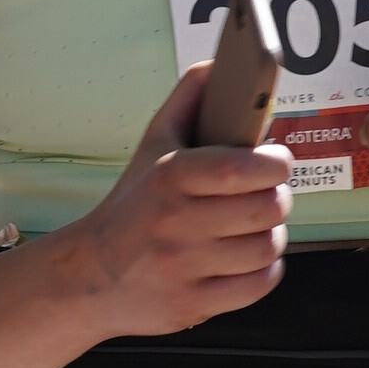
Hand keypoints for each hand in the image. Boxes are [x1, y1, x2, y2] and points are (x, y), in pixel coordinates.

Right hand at [60, 66, 292, 332]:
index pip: (239, 169)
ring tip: (254, 226)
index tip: (277, 160)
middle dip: (278, 196)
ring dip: (271, 234)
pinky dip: (264, 270)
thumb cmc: (133, 205)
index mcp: (170, 177)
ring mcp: (184, 268)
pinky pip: (259, 285)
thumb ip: (187, 101)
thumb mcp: (153, 146)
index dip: (275, 163)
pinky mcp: (194, 305)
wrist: (91, 277)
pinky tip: (247, 258)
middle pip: (267, 208)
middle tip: (267, 193)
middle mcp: (176, 224)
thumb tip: (218, 63)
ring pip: (268, 247)